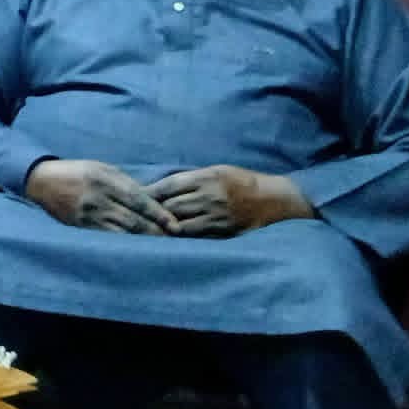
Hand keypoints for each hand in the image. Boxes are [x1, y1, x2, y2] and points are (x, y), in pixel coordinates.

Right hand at [25, 159, 178, 233]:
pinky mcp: (81, 227)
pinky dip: (124, 244)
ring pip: (123, 233)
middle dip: (157, 232)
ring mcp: (88, 215)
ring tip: (161, 248)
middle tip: (175, 241)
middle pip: (134, 220)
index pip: (139, 200)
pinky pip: (107, 238)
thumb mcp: (101, 168)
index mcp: (104, 180)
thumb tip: (151, 200)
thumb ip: (125, 183)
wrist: (41, 181)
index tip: (176, 226)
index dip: (160, 214)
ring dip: (143, 241)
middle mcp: (98, 199)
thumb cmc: (76, 171)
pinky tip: (137, 249)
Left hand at [148, 165, 314, 236]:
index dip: (149, 193)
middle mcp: (209, 197)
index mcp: (205, 178)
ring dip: (164, 227)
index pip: (168, 186)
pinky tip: (170, 238)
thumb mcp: (215, 171)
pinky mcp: (223, 232)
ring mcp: (216, 216)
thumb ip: (189, 179)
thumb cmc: (240, 181)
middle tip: (137, 215)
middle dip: (153, 211)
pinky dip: (181, 237)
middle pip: (170, 206)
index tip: (135, 197)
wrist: (273, 199)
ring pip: (180, 224)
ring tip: (149, 229)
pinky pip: (195, 236)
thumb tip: (160, 188)